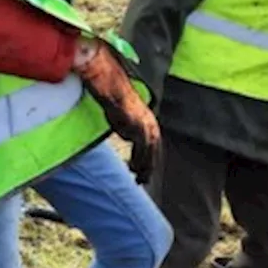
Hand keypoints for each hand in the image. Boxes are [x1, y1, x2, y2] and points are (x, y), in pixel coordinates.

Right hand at [74, 38, 160, 182]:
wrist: (112, 87)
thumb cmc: (114, 98)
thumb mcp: (122, 116)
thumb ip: (127, 128)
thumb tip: (128, 138)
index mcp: (150, 120)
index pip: (154, 144)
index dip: (151, 157)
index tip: (146, 170)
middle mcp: (152, 123)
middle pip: (155, 150)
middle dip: (151, 166)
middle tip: (145, 180)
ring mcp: (147, 125)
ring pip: (150, 152)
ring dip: (145, 166)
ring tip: (139, 179)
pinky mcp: (140, 127)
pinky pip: (141, 148)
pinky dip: (138, 159)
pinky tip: (132, 168)